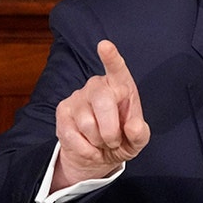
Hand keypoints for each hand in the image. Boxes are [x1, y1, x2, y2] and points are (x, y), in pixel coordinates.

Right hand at [52, 40, 150, 189]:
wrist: (96, 156)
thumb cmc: (121, 140)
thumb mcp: (136, 140)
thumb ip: (140, 134)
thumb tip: (133, 126)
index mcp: (120, 86)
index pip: (116, 68)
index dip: (111, 57)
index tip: (105, 46)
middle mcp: (97, 85)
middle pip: (102, 100)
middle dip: (110, 129)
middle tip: (114, 141)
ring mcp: (77, 96)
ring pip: (87, 123)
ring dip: (98, 141)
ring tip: (101, 142)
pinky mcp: (62, 111)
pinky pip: (73, 134)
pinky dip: (86, 150)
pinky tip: (90, 148)